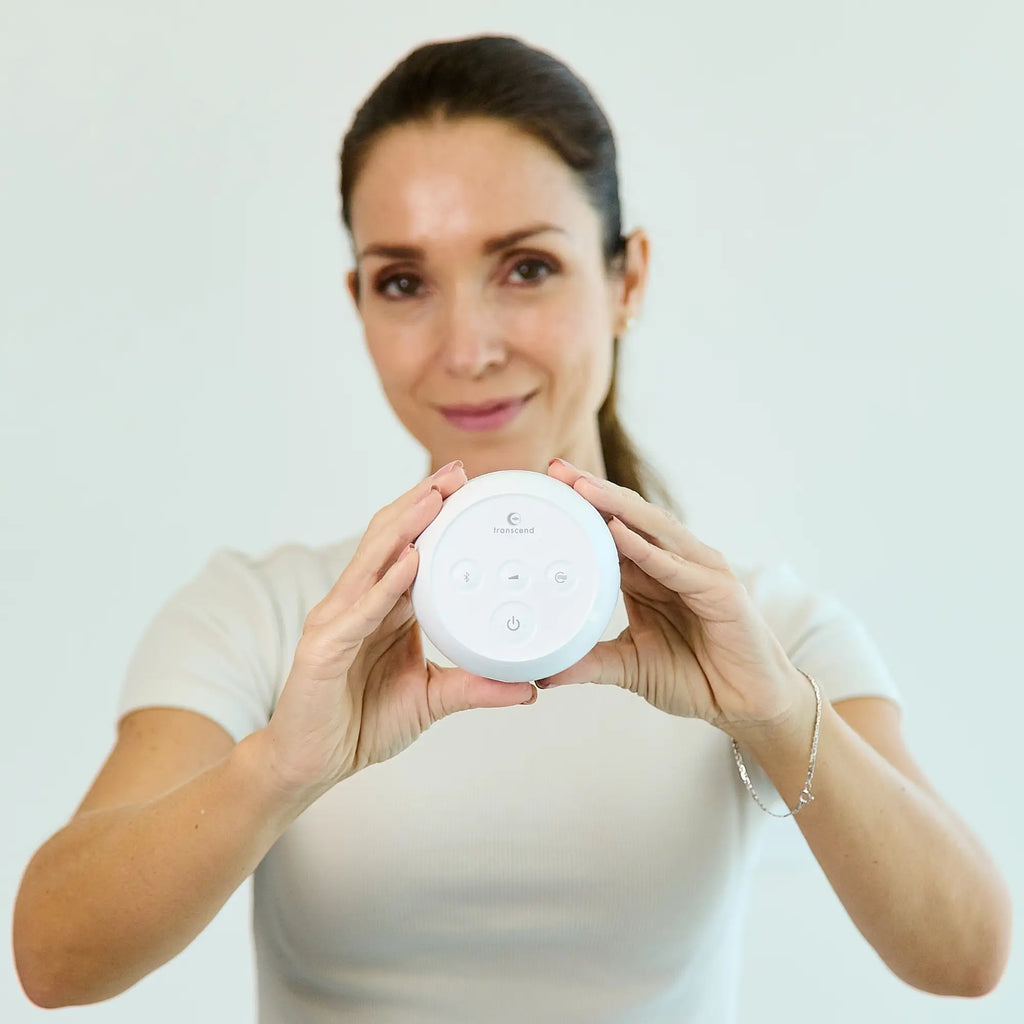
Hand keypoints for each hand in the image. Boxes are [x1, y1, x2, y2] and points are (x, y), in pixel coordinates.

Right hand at [263, 461, 536, 804]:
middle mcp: (357, 604)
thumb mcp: (431, 699)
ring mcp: (337, 621)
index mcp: (383, 608)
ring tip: (435, 497)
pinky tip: (411, 561)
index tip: (468, 489)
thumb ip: (474, 687)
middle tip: (457, 474)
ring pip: (372, 561)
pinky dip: (387, 583)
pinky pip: (361, 609)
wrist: (312, 764)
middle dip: (421, 503)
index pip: (408, 548)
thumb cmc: (363, 723)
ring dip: (405, 526)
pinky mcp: (323, 648)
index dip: (434, 517)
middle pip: (388, 539)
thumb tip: (530, 686)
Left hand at [539, 459, 808, 737]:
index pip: (613, 528)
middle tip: (556, 470)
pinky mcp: (720, 591)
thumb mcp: (630, 666)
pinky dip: (646, 549)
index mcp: (651, 573)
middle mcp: (676, 562)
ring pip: (653, 529)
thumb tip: (543, 675)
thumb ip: (589, 662)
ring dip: (616, 506)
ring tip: (581, 488)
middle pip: (630, 516)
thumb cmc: (695, 677)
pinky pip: (675, 566)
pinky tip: (618, 532)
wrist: (746, 707)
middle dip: (593, 491)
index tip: (547, 487)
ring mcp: (701, 571)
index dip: (583, 507)